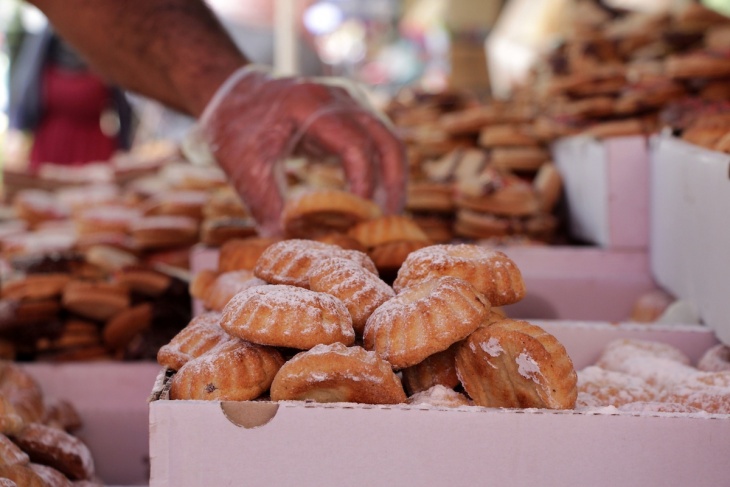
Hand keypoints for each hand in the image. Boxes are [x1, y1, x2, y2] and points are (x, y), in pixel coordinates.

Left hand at [200, 67, 406, 236]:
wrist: (233, 92)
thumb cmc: (235, 128)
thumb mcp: (243, 167)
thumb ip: (265, 205)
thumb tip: (288, 243)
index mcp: (312, 105)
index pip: (356, 146)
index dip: (364, 185)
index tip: (359, 220)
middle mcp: (340, 98)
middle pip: (387, 142)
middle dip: (394, 185)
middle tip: (389, 224)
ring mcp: (351, 102)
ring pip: (390, 141)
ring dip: (393, 180)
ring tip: (386, 218)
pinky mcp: (353, 113)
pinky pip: (379, 142)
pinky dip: (382, 172)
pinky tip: (374, 202)